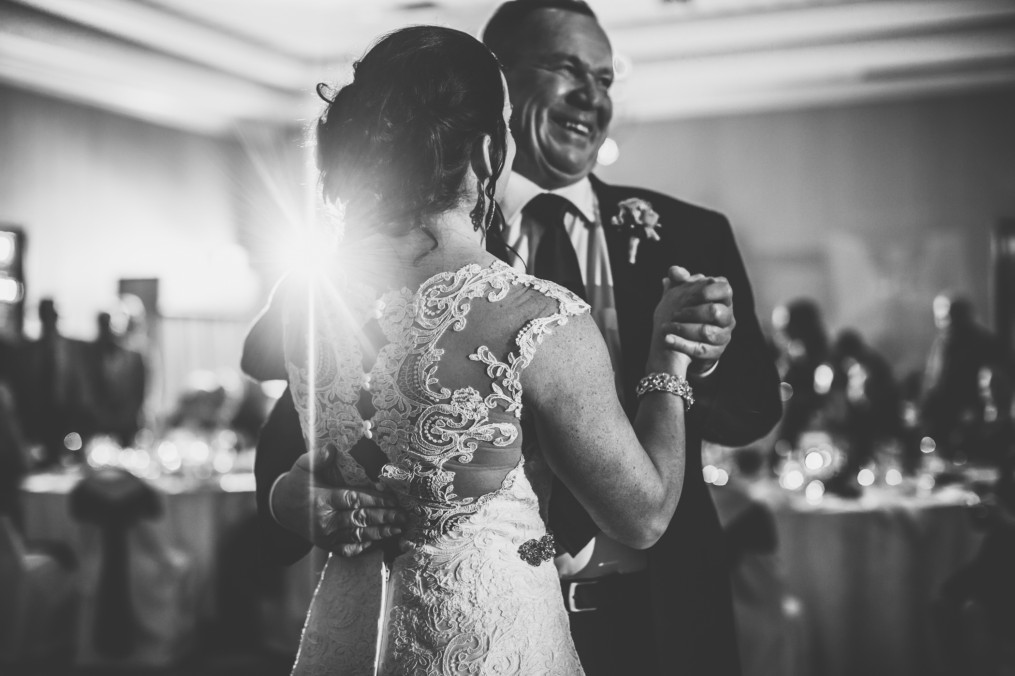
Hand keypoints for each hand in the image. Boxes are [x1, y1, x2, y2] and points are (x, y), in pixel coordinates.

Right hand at [272, 452, 407, 556]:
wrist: (281, 508)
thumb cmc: (297, 484)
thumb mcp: (302, 467)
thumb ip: (317, 457)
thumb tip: (332, 449)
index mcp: (321, 501)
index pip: (352, 500)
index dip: (374, 500)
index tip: (392, 498)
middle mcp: (325, 522)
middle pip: (359, 519)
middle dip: (384, 517)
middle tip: (403, 515)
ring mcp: (327, 537)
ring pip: (358, 535)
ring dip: (380, 533)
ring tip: (398, 528)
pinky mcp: (328, 546)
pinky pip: (350, 549)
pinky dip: (366, 546)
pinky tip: (381, 540)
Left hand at [656, 266, 734, 373]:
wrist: (687, 338)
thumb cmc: (688, 309)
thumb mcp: (682, 292)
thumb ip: (679, 280)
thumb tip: (674, 271)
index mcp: (723, 298)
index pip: (724, 289)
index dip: (706, 291)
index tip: (687, 294)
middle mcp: (728, 316)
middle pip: (715, 312)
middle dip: (691, 312)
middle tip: (673, 313)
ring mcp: (723, 335)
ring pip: (707, 333)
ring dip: (683, 330)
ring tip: (665, 328)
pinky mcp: (716, 352)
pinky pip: (700, 350)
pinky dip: (681, 344)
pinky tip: (667, 340)